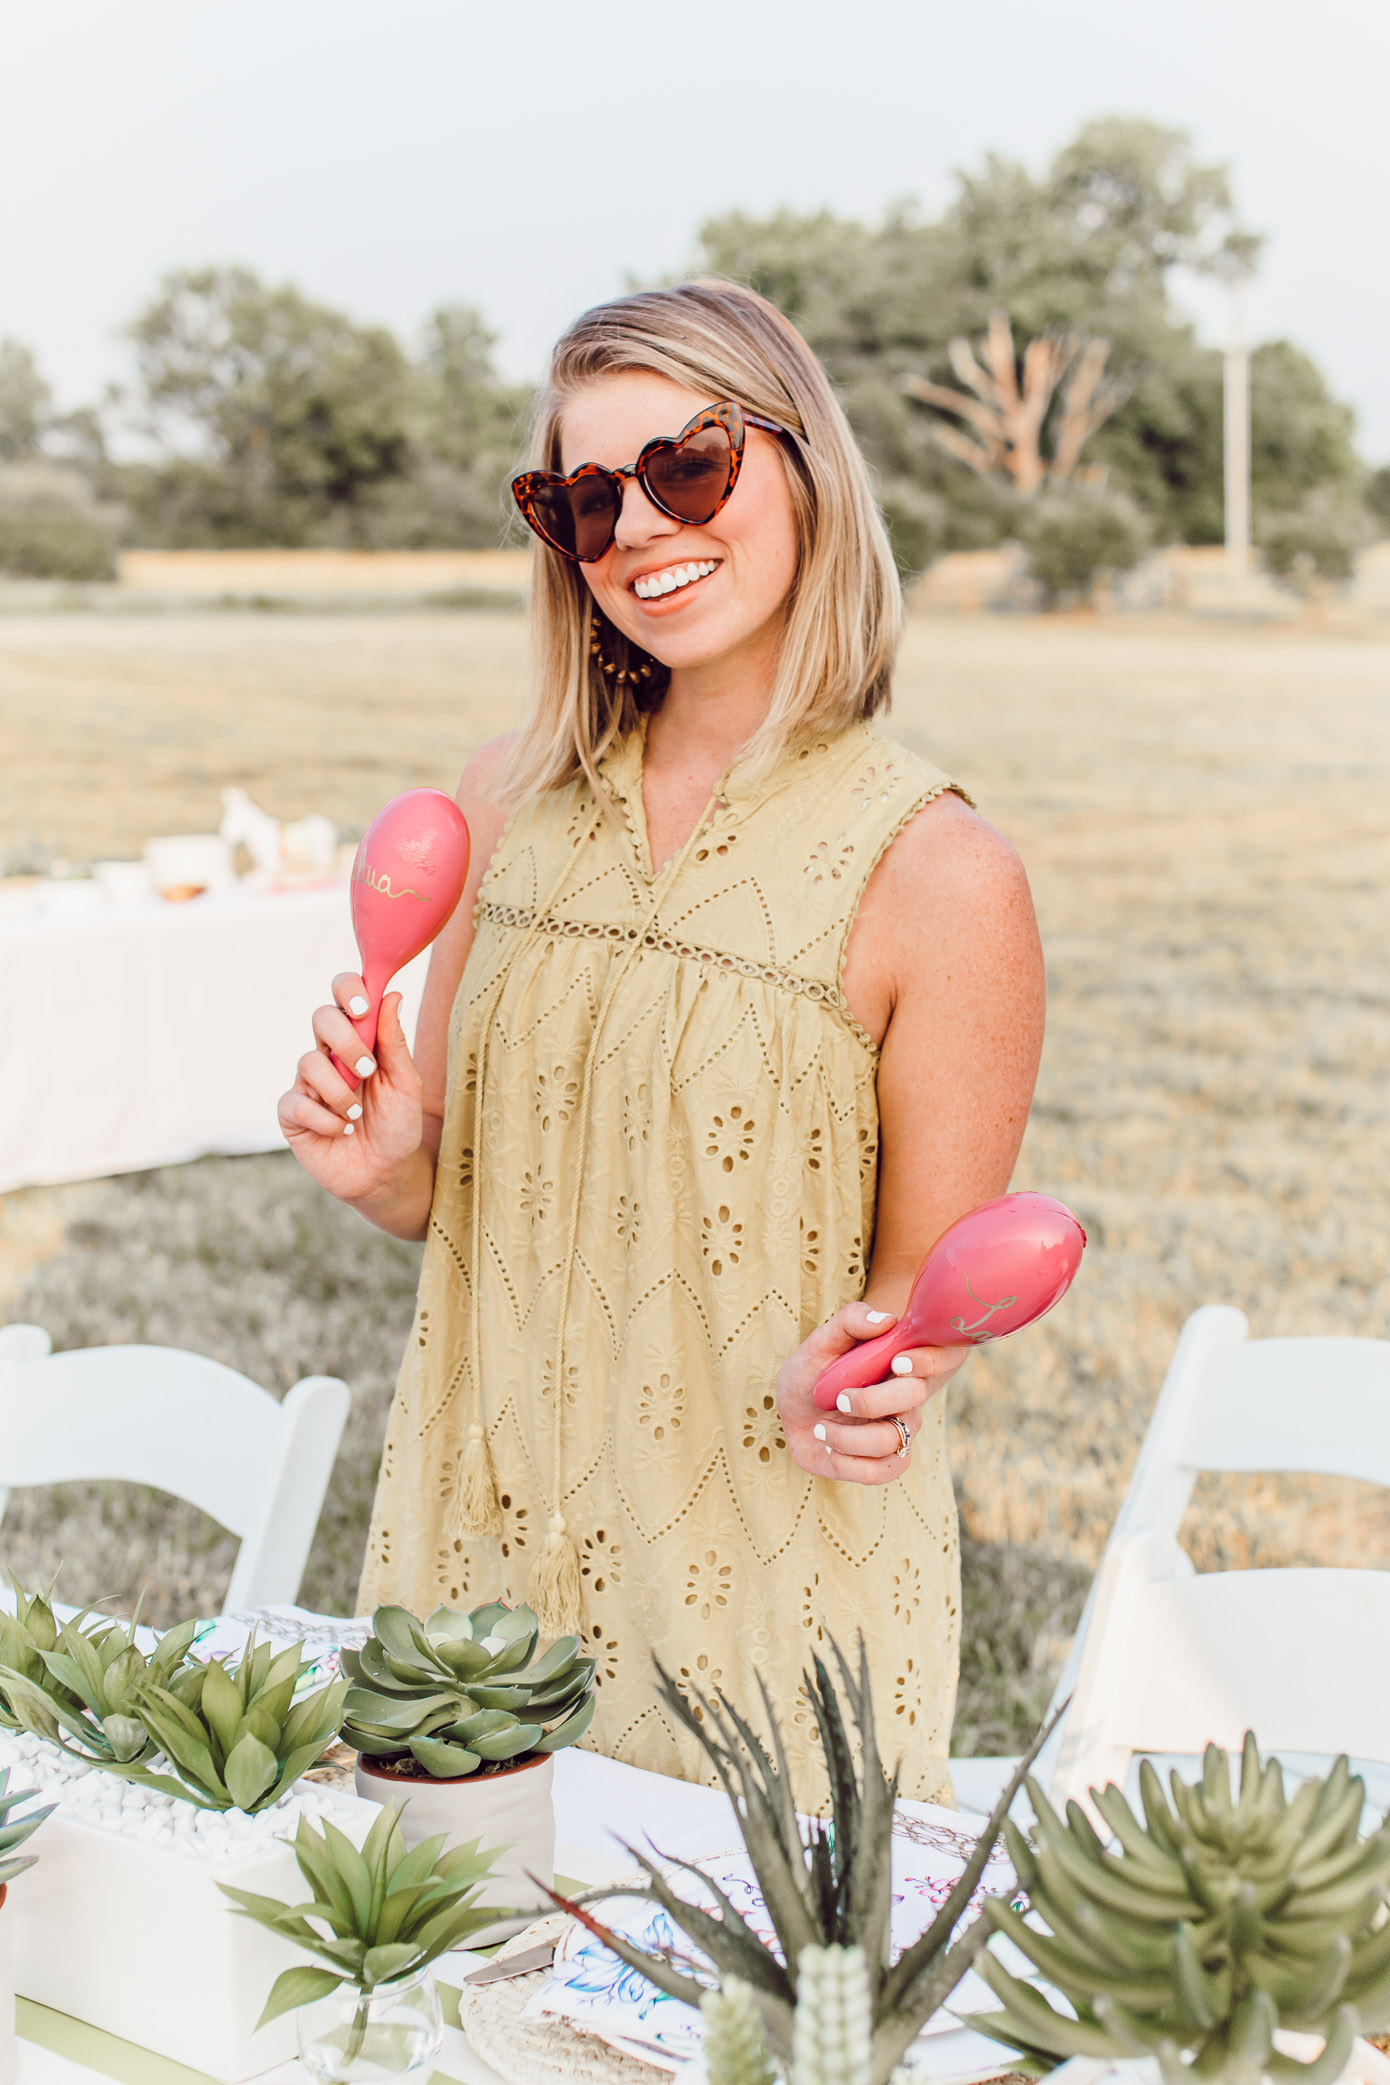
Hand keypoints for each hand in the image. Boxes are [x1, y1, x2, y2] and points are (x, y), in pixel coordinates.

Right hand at [278, 976, 423, 1206]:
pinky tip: (340, 1131)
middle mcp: (329, 1054)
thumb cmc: (398, 1125)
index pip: (343, 995)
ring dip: (340, 1091)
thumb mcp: (406, 1083)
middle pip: (321, 1017)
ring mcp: (308, 1083)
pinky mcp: (292, 1113)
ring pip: (309, 1062)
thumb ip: (395, 1042)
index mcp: (358, 1039)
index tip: (364, 1008)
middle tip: (367, 1070)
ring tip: (357, 1115)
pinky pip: (297, 1102)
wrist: (386, 1173)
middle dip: (345, 1040)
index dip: (348, 990)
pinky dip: (325, 1119)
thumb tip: (392, 995)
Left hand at [775, 1303, 966, 1484]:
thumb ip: (851, 1321)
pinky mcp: (884, 1462)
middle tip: (839, 1397)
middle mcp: (909, 1396)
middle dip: (872, 1401)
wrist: (790, 1412)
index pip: (944, 1356)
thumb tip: (886, 1320)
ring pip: (894, 1440)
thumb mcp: (822, 1341)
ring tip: (821, 1428)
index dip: (929, 1361)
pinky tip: (830, 1448)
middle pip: (915, 1396)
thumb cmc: (811, 1372)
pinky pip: (881, 1471)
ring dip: (848, 1437)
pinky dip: (848, 1463)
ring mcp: (899, 1430)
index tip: (897, 1362)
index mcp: (904, 1361)